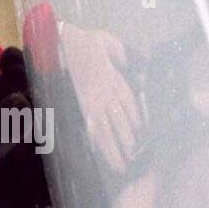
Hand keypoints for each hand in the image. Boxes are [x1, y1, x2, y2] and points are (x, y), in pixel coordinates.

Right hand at [61, 23, 141, 173]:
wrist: (64, 40)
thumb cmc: (89, 42)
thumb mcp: (114, 45)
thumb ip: (127, 59)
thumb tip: (141, 68)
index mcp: (116, 81)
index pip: (131, 108)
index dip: (138, 125)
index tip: (144, 140)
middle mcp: (105, 95)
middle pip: (120, 124)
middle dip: (128, 144)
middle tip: (136, 163)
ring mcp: (91, 102)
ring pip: (106, 131)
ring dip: (113, 150)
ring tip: (120, 167)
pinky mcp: (77, 105)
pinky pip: (87, 127)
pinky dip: (93, 143)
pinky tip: (97, 156)